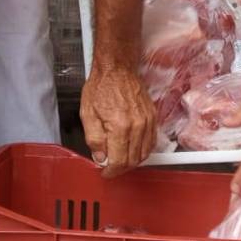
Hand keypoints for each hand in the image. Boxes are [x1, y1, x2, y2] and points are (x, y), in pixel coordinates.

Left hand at [80, 63, 156, 177]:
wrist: (117, 68)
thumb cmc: (101, 86)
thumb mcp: (87, 114)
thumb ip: (94, 139)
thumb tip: (100, 157)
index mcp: (120, 126)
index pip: (119, 161)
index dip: (110, 171)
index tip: (105, 172)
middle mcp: (137, 126)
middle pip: (133, 160)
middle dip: (121, 168)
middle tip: (110, 166)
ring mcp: (147, 121)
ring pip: (144, 153)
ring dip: (132, 161)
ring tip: (120, 158)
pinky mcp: (153, 117)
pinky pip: (152, 141)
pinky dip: (143, 150)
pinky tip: (133, 149)